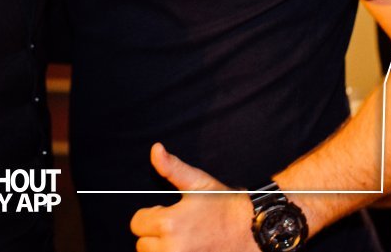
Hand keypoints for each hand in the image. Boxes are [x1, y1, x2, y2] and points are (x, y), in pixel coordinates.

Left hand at [130, 143, 257, 251]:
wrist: (253, 233)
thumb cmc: (226, 206)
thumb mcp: (199, 183)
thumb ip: (172, 167)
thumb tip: (155, 149)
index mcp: (170, 224)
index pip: (137, 223)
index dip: (151, 215)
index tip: (169, 213)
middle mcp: (172, 249)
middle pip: (142, 244)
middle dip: (154, 235)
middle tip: (178, 227)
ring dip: (161, 249)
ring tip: (182, 240)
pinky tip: (188, 248)